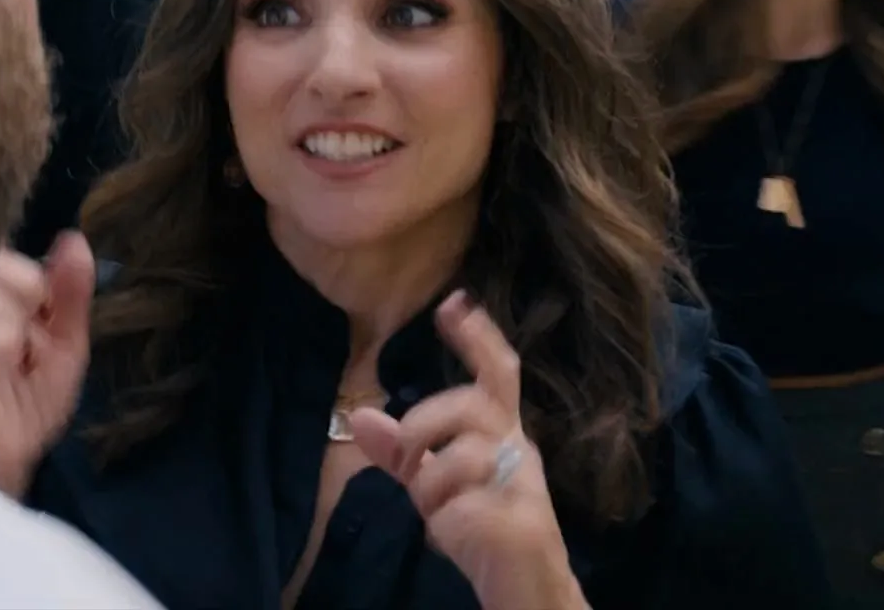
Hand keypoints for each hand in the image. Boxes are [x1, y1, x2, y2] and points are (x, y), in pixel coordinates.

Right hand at [0, 232, 93, 497]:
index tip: (44, 305)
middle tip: (33, 330)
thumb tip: (74, 239)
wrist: (2, 465)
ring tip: (18, 352)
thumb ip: (70, 293)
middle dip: (25, 288)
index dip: (29, 272)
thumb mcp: (65, 345)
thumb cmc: (28, 405)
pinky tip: (8, 353)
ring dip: (13, 317)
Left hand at [349, 293, 584, 609]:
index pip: (497, 372)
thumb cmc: (481, 521)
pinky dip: (443, 518)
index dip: (477, 337)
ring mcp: (522, 481)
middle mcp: (518, 446)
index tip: (453, 302)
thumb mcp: (433, 481)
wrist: (524, 581)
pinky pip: (462, 503)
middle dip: (427, 422)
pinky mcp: (518, 519)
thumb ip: (400, 450)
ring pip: (461, 456)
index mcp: (502, 429)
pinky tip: (451, 530)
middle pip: (474, 403)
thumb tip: (359, 417)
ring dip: (431, 484)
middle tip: (408, 454)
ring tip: (436, 508)